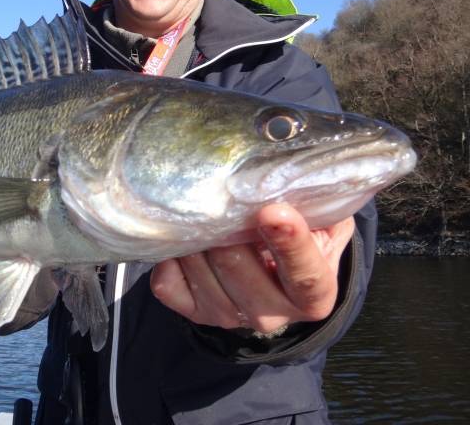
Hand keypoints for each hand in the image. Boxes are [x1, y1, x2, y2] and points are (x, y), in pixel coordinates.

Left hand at [150, 204, 354, 332]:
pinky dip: (169, 257)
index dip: (289, 243)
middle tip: (218, 192)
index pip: (304, 275)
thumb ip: (315, 206)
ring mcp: (230, 317)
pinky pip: (168, 285)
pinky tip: (180, 239)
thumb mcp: (324, 222)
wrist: (279, 275)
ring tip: (197, 208)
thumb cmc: (305, 238)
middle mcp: (272, 315)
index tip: (272, 211)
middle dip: (224, 226)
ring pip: (199, 270)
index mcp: (313, 296)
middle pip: (235, 265)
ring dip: (194, 235)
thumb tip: (286, 175)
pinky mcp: (196, 313)